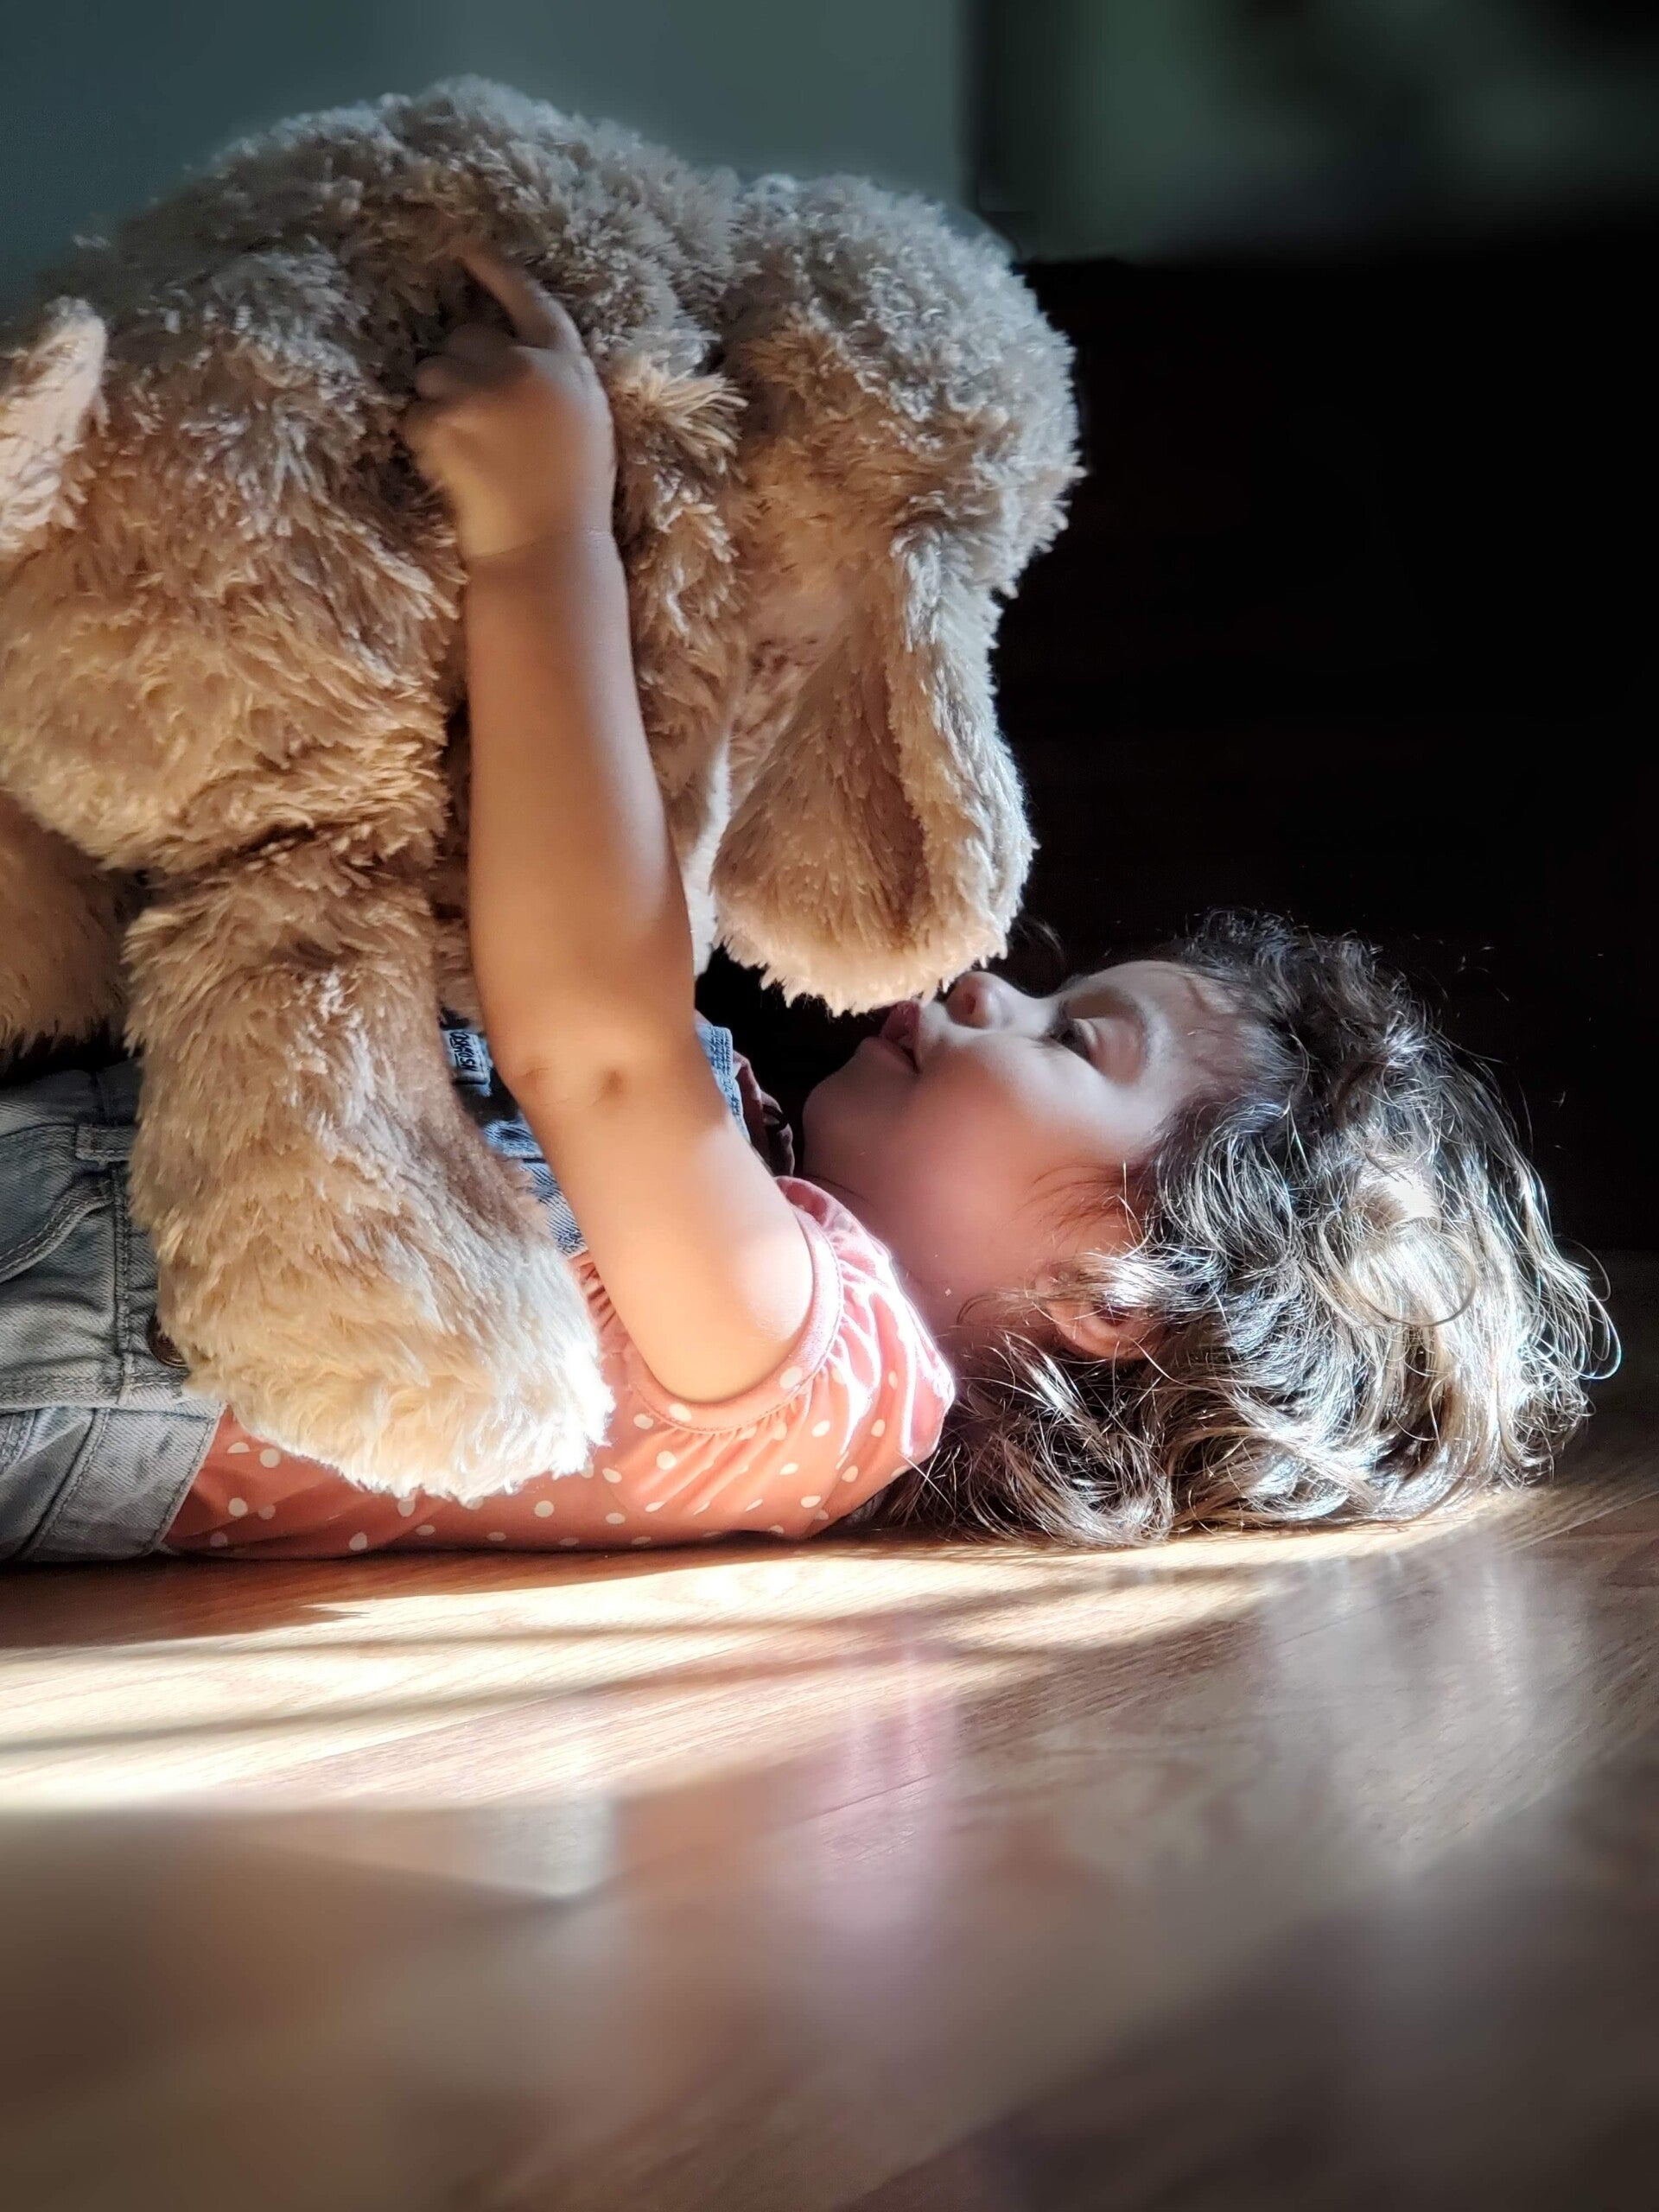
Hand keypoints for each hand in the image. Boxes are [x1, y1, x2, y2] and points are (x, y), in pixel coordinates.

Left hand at [401, 243, 616, 564]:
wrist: (548, 550)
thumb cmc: (573, 496)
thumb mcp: (587, 422)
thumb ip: (558, 375)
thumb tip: (513, 344)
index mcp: (567, 365)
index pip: (530, 299)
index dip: (496, 272)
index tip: (466, 249)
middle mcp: (523, 368)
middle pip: (466, 337)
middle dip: (462, 368)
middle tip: (477, 419)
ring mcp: (481, 393)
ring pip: (432, 373)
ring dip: (439, 403)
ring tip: (466, 450)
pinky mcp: (444, 422)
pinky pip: (415, 414)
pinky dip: (424, 440)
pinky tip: (452, 469)